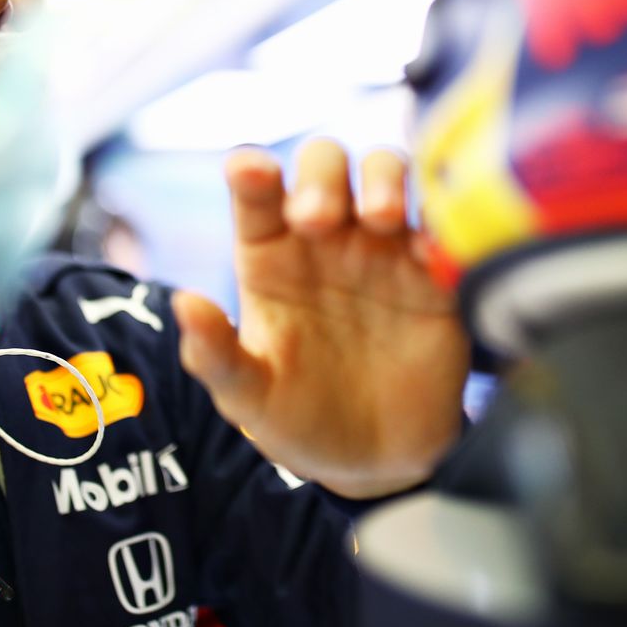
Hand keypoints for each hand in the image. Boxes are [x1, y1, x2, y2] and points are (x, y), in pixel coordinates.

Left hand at [174, 140, 469, 498]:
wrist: (374, 462)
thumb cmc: (299, 418)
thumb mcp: (249, 400)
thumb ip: (215, 356)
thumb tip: (182, 305)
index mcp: (270, 255)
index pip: (256, 195)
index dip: (251, 172)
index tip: (249, 171)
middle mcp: (327, 237)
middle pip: (325, 164)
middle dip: (321, 176)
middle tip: (317, 221)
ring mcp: (383, 249)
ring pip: (387, 172)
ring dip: (384, 180)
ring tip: (381, 218)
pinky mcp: (435, 274)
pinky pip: (444, 227)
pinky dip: (440, 224)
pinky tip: (428, 257)